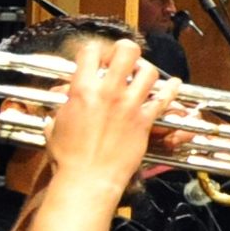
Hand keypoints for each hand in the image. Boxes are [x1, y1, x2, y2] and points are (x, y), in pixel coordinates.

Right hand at [40, 41, 164, 191]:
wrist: (88, 179)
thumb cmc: (68, 157)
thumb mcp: (55, 125)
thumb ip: (62, 108)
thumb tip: (62, 103)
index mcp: (82, 90)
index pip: (90, 51)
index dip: (94, 51)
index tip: (97, 59)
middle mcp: (108, 92)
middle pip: (126, 51)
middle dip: (125, 51)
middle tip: (122, 61)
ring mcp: (129, 105)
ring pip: (149, 72)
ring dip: (146, 70)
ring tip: (141, 75)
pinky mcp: (144, 121)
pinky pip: (164, 99)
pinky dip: (171, 89)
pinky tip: (173, 84)